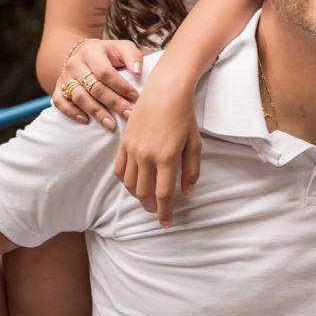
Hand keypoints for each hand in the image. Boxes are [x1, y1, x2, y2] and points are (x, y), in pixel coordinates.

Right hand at [53, 38, 142, 130]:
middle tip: (128, 115)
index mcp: (92, 52)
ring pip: (79, 97)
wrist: (84, 53)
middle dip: (113, 103)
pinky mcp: (58, 88)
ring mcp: (65, 77)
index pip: (105, 72)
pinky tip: (86, 120)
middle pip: (94, 87)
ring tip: (111, 125)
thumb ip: (132, 57)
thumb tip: (138, 72)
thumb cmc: (109, 54)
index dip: (121, 86)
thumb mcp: (123, 48)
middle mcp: (75, 64)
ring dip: (96, 112)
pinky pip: (60, 102)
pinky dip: (71, 112)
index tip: (136, 97)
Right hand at [113, 69, 200, 228]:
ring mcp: (132, 150)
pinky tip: (136, 183)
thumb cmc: (184, 116)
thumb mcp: (195, 144)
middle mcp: (146, 156)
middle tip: (158, 212)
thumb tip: (187, 193)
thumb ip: (191, 171)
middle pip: (144, 193)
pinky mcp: (123, 144)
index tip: (167, 224)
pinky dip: (127, 182)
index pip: (164, 195)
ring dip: (139, 196)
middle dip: (151, 207)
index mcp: (167, 157)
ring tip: (148, 198)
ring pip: (130, 185)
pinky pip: (120, 171)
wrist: (164, 92)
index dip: (165, 213)